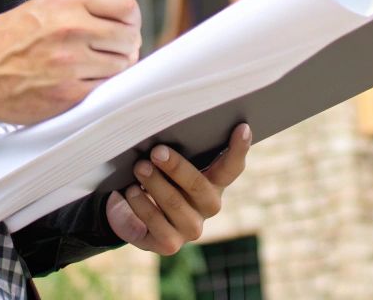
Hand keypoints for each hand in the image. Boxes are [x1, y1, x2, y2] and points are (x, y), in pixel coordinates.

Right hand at [0, 0, 140, 123]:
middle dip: (125, 46)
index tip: (127, 26)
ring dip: (113, 68)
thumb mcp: (47, 6)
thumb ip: (86, 10)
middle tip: (114, 51)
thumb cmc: (12, 36)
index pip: (126, 6)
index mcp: (69, 2)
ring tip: (93, 66)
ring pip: (121, 66)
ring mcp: (71, 63)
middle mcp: (73, 29)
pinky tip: (80, 81)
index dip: (131, 19)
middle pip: (129, 38)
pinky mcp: (68, 93)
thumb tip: (125, 25)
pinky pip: (103, 89)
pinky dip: (97, 87)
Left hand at [105, 124, 251, 254]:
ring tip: (139, 168)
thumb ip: (174, 149)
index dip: (239, 149)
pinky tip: (130, 192)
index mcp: (215, 183)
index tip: (242, 128)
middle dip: (176, 167)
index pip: (232, 167)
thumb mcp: (167, 164)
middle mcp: (208, 207)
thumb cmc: (156, 178)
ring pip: (175, 204)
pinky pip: (155, 224)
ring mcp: (191, 228)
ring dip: (155, 184)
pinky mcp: (170, 244)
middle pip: (199, 185)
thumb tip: (164, 131)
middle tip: (156, 151)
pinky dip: (140, 205)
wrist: (132, 215)